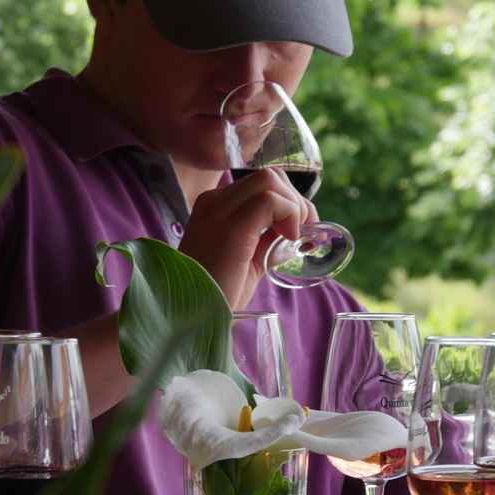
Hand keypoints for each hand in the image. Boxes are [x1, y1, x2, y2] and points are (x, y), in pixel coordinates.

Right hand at [179, 169, 317, 307]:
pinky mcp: (231, 227)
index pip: (260, 185)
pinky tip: (289, 239)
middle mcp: (214, 203)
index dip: (288, 202)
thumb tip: (293, 233)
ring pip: (270, 180)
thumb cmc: (217, 296)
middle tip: (304, 234)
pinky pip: (270, 200)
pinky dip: (290, 214)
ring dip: (295, 206)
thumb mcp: (247, 263)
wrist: (190, 318)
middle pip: (268, 176)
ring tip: (296, 237)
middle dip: (296, 200)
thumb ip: (266, 243)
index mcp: (215, 208)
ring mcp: (219, 211)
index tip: (300, 232)